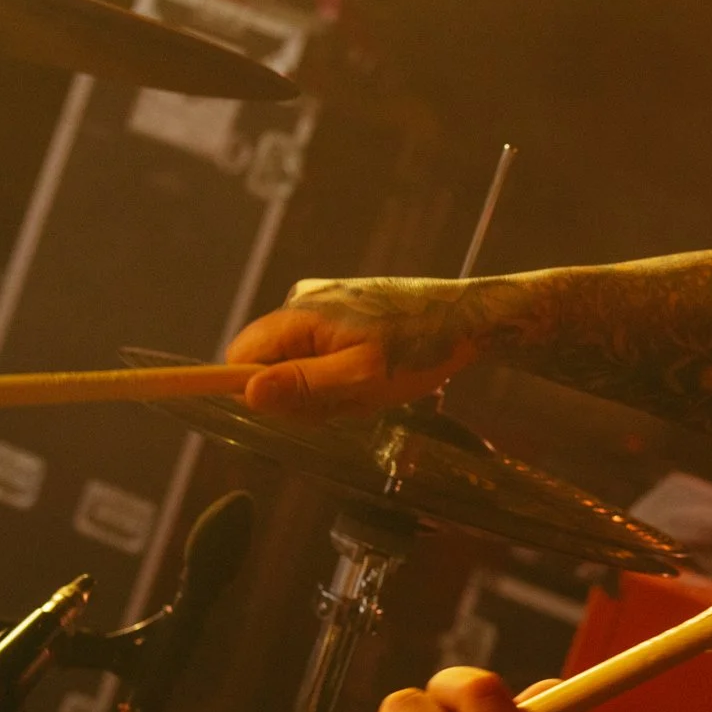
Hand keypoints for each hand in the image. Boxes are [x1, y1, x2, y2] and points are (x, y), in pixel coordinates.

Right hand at [224, 275, 487, 419]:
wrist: (469, 318)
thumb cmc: (421, 347)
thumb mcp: (361, 378)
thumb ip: (304, 386)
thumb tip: (248, 394)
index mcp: (302, 312)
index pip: (241, 356)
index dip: (257, 391)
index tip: (293, 411)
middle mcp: (303, 300)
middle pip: (271, 364)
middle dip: (303, 393)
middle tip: (350, 401)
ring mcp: (324, 304)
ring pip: (299, 363)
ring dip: (327, 388)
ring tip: (370, 387)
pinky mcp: (342, 311)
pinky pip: (321, 354)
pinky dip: (342, 374)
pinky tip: (375, 375)